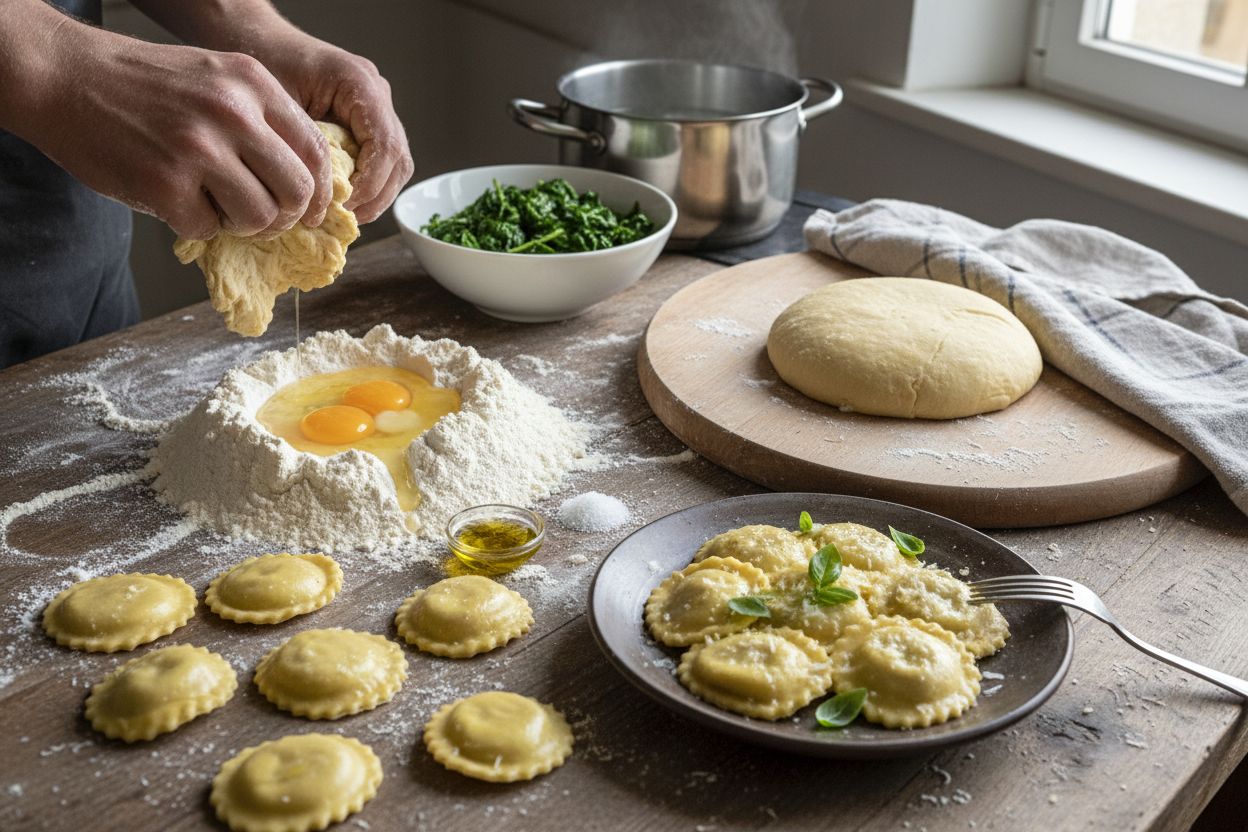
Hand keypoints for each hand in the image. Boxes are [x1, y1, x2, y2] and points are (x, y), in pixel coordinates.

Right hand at [21, 26, 331, 239]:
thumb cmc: (143, 83)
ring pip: (260, 217)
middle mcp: (232, 113)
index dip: (321, 193)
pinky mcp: (164, 184)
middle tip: (266, 218)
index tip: (312, 211)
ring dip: (243, 225)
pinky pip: (206, 228)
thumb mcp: (217, 79)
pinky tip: (174, 198)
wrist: (65, 77)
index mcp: (253, 84)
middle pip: (298, 192)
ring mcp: (198, 149)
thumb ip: (262, 119)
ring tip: (217, 207)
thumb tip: (307, 180)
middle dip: (287, 216)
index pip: (316, 152)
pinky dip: (195, 224)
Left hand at [253, 32, 413, 222]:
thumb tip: (320, 203)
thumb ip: (304, 151)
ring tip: (346, 213)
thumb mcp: (277, 107)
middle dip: (376, 195)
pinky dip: (368, 183)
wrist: (253, 38)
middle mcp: (377, 93)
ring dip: (376, 194)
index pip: (385, 147)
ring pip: (396, 164)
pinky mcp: (367, 119)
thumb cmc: (259, 63)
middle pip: (398, 160)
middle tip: (346, 218)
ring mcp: (376, 106)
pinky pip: (381, 159)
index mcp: (360, 84)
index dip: (369, 185)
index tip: (341, 206)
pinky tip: (344, 198)